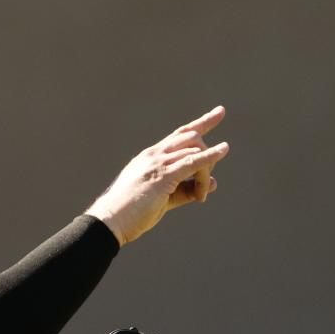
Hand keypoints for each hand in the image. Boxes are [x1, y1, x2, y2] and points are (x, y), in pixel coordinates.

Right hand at [85, 105, 228, 246]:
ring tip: (199, 197)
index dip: (201, 122)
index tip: (219, 112)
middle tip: (202, 185)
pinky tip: (223, 150)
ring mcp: (158, 163)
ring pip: (194, 152)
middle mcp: (154, 155)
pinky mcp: (163, 176)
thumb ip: (186, 190)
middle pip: (191, 137)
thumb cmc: (132, 213)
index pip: (179, 135)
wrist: (111, 221)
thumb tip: (212, 184)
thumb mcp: (162, 198)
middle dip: (208, 153)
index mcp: (150, 157)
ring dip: (205, 173)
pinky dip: (210, 156)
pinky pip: (192, 162)